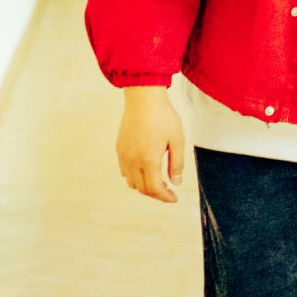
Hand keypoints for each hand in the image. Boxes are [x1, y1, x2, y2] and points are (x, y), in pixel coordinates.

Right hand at [116, 86, 188, 202]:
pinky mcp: (119, 148)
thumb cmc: (164, 117)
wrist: (143, 97)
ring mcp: (124, 154)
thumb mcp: (177, 140)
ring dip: (144, 186)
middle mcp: (133, 160)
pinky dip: (135, 176)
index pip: (154, 189)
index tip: (174, 198)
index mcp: (148, 159)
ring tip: (158, 180)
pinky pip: (124, 170)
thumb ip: (177, 164)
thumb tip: (175, 182)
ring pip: (131, 182)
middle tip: (168, 191)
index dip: (165, 197)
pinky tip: (146, 169)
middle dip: (156, 194)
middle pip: (142, 188)